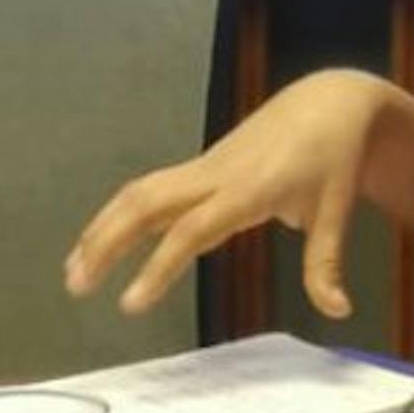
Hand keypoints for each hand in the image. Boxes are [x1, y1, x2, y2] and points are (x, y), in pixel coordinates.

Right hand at [64, 68, 392, 318]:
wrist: (331, 102)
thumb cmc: (335, 157)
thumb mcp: (337, 210)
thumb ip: (326, 263)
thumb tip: (339, 311)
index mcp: (250, 189)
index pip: (194, 230)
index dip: (160, 266)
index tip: (131, 304)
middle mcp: (218, 175)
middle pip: (149, 203)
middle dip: (108, 242)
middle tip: (77, 287)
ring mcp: (207, 166)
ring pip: (142, 191)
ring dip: (104, 227)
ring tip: (74, 271)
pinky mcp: (203, 165)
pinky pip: (153, 187)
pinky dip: (123, 213)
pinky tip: (104, 242)